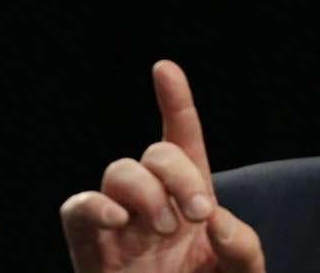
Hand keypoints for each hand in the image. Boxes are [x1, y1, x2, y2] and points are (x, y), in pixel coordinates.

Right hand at [60, 60, 264, 271]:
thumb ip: (242, 246)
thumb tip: (214, 219)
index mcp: (192, 198)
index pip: (182, 139)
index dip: (174, 102)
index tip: (164, 68)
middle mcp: (155, 203)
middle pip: (154, 152)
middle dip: (178, 174)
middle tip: (195, 214)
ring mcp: (121, 225)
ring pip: (119, 171)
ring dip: (146, 191)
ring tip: (163, 228)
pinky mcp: (91, 250)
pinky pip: (77, 209)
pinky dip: (95, 206)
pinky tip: (120, 220)